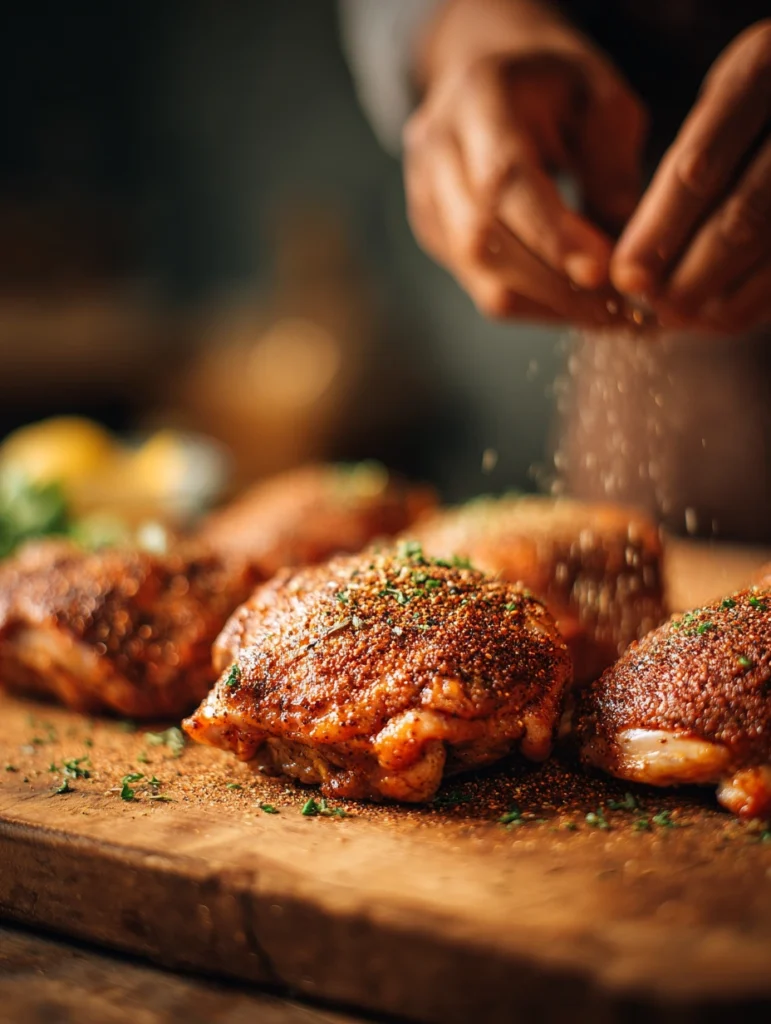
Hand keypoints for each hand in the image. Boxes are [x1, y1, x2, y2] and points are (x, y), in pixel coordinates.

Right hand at [403, 47, 646, 324]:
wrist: (491, 78)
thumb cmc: (557, 89)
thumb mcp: (602, 102)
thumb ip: (613, 170)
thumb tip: (625, 258)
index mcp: (478, 99)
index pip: (504, 181)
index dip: (551, 234)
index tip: (601, 272)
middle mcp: (437, 150)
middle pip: (483, 240)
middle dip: (557, 284)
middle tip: (621, 308)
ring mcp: (426, 198)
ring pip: (481, 278)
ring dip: (549, 304)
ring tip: (605, 313)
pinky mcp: (434, 235)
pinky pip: (483, 290)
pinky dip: (536, 304)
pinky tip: (576, 303)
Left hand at [612, 20, 770, 332]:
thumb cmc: (763, 101)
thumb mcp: (724, 103)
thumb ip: (685, 165)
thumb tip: (634, 264)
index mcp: (760, 68)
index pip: (698, 167)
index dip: (659, 232)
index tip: (627, 276)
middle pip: (741, 217)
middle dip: (690, 274)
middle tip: (656, 306)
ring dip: (723, 297)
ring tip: (683, 315)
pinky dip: (758, 299)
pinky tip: (724, 313)